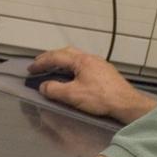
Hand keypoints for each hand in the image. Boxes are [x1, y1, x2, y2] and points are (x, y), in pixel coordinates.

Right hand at [27, 47, 156, 123]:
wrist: (126, 103)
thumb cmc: (100, 98)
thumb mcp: (73, 95)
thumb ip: (55, 89)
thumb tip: (43, 86)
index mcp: (81, 60)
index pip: (56, 57)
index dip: (41, 62)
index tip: (30, 69)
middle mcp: (90, 58)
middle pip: (66, 53)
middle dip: (51, 57)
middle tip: (39, 64)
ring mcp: (99, 64)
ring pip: (76, 58)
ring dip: (62, 61)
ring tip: (53, 68)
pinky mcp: (105, 73)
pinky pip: (83, 65)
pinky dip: (71, 67)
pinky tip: (72, 75)